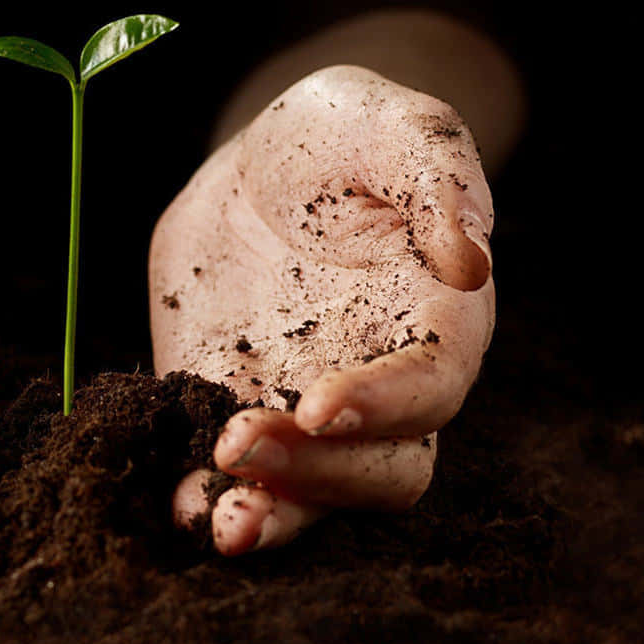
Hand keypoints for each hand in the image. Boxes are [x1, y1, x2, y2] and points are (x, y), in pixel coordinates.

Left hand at [150, 65, 493, 554]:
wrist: (259, 167)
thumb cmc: (341, 135)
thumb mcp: (388, 122)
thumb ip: (435, 171)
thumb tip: (470, 261)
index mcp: (434, 319)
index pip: (431, 386)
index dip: (384, 406)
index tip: (319, 405)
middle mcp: (377, 383)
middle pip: (377, 469)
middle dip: (315, 475)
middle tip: (236, 446)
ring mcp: (300, 405)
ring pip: (308, 494)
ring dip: (268, 515)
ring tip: (215, 521)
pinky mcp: (230, 405)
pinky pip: (225, 470)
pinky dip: (203, 496)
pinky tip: (174, 502)